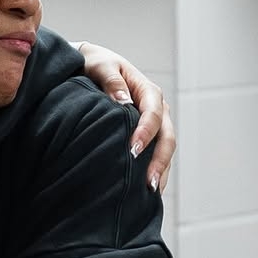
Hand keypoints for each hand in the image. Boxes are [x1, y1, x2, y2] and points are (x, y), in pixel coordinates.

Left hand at [76, 40, 174, 191]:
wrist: (91, 65)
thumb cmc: (95, 64)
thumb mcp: (101, 65)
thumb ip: (112, 81)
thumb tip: (124, 102)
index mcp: (147, 90)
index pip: (154, 114)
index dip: (147, 132)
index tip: (134, 150)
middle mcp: (156, 108)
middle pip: (167, 137)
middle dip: (160, 160)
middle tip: (147, 183)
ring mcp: (154, 124)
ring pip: (165, 149)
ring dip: (160, 171)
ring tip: (150, 193)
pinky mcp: (146, 135)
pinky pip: (155, 154)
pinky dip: (153, 171)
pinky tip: (145, 191)